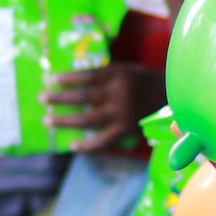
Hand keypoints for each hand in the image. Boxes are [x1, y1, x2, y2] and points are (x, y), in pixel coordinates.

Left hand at [42, 64, 163, 152]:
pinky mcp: (126, 130)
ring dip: (65, 120)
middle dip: (60, 98)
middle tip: (41, 99)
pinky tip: (72, 145)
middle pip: (83, 96)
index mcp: (119, 75)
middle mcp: (118, 94)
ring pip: (88, 118)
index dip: (68, 78)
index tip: (51, 79)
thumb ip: (106, 74)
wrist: (174, 97)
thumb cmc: (147, 81)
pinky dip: (87, 145)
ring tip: (47, 120)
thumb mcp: (128, 69)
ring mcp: (122, 114)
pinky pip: (103, 141)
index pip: (87, 76)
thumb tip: (76, 80)